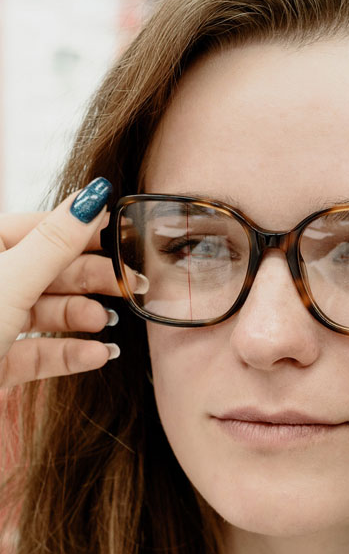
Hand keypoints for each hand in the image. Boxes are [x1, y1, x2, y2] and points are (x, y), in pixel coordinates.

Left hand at [0, 180, 140, 388]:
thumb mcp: (10, 282)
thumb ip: (55, 243)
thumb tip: (92, 199)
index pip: (38, 228)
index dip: (80, 231)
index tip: (118, 234)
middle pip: (51, 272)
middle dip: (92, 280)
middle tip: (130, 285)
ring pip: (48, 313)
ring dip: (83, 318)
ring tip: (107, 323)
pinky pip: (41, 353)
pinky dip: (71, 354)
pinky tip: (98, 355)